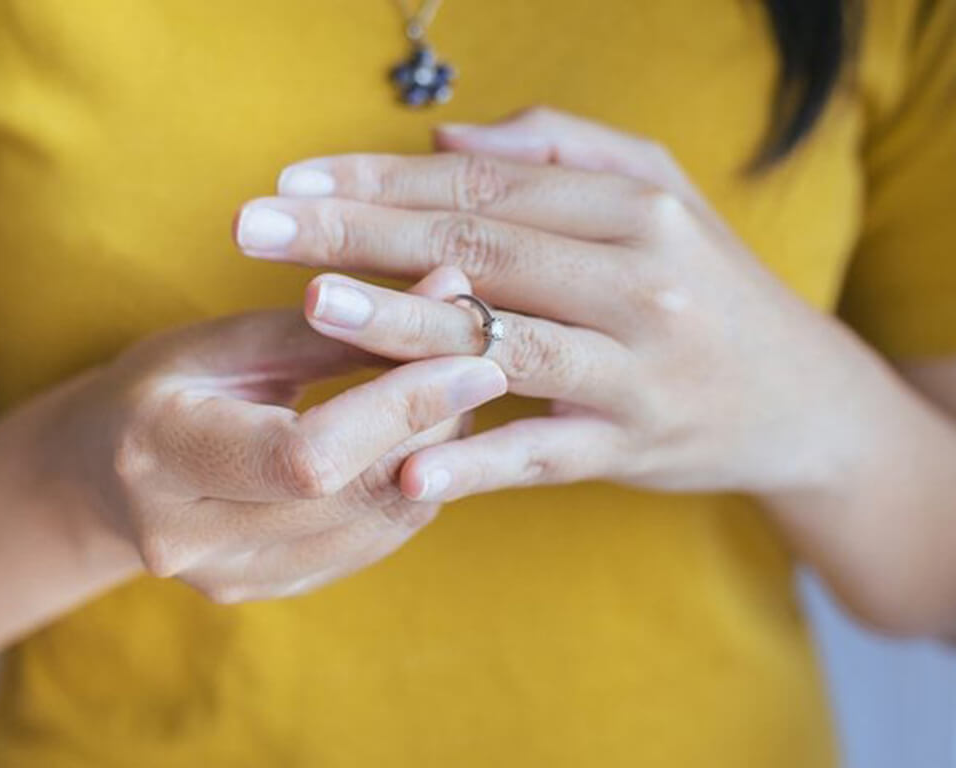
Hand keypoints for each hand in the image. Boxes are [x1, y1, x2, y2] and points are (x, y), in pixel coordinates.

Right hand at [48, 268, 505, 601]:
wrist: (106, 475)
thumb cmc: (165, 386)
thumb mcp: (230, 340)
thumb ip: (338, 324)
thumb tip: (451, 289)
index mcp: (161, 452)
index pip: (307, 452)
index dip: (403, 409)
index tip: (477, 361)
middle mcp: (190, 537)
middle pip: (355, 493)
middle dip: (435, 427)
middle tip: (478, 367)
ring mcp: (230, 576)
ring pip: (377, 526)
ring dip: (437, 459)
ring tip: (453, 398)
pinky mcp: (268, 589)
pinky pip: (370, 545)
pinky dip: (413, 491)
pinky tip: (422, 443)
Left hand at [233, 107, 872, 506]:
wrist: (801, 397)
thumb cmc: (712, 284)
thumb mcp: (661, 194)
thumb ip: (562, 151)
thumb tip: (446, 136)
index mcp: (632, 208)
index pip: (484, 183)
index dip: (382, 177)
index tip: (293, 180)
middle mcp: (636, 282)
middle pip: (477, 249)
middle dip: (358, 234)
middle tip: (256, 226)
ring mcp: (635, 372)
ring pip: (499, 344)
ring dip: (401, 328)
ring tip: (312, 307)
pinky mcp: (632, 447)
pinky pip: (541, 454)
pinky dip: (476, 458)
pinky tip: (406, 465)